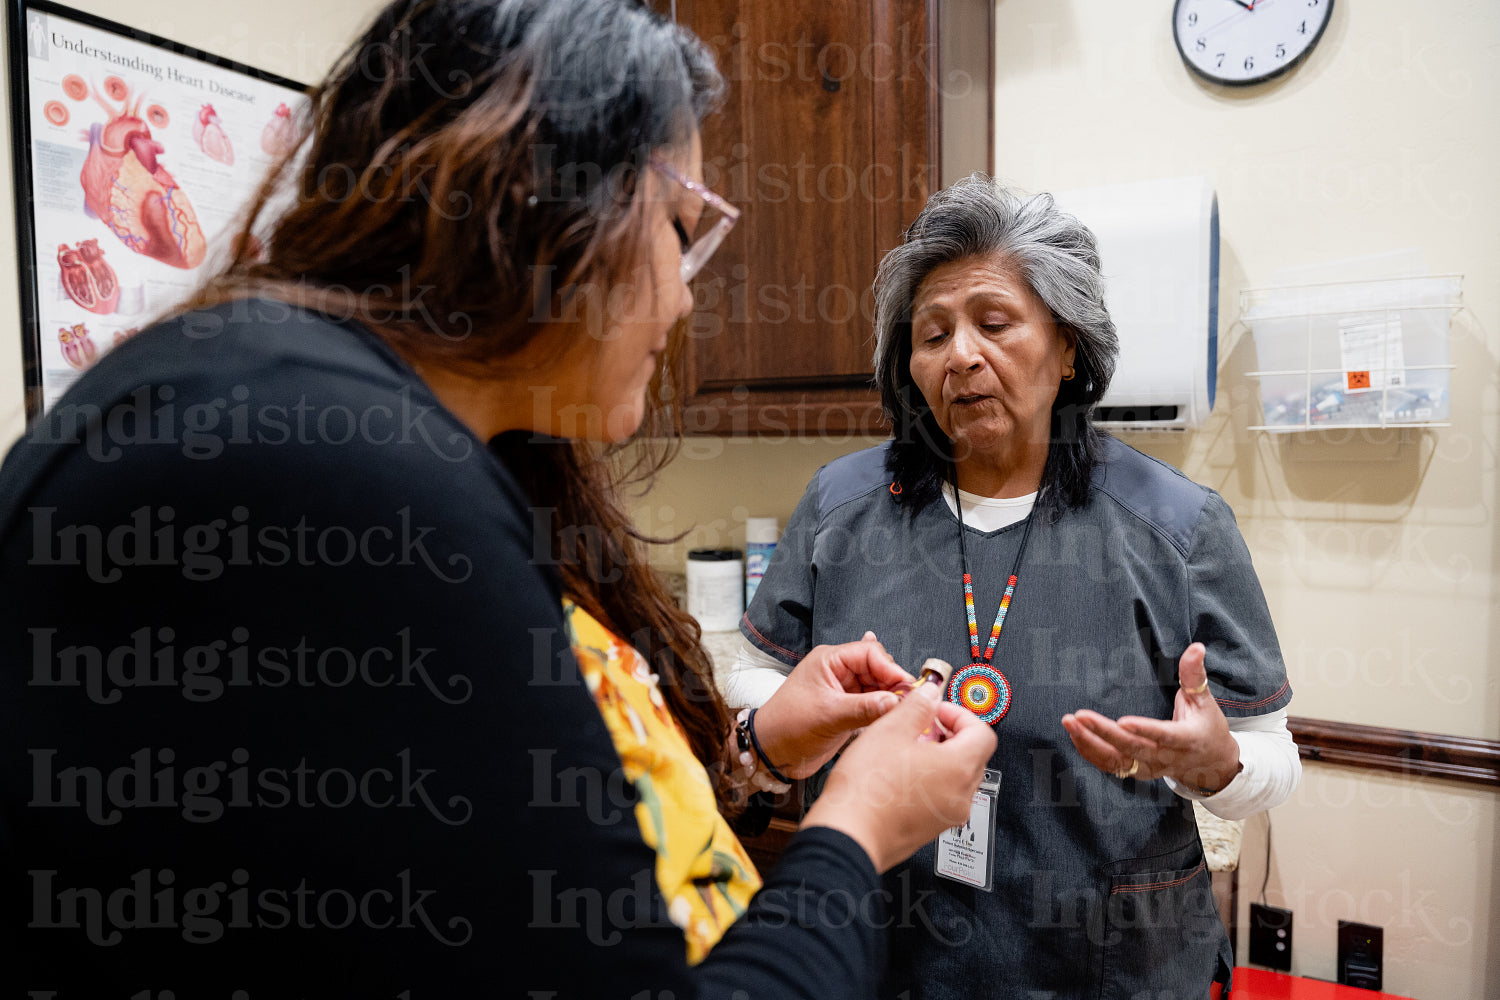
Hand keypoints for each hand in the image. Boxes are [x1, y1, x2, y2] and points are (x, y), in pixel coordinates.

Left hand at [750, 632, 912, 778]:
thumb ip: (865, 708)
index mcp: (829, 660)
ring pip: (879, 686)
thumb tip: (898, 701)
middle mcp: (838, 671)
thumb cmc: (788, 726)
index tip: (908, 688)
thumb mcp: (828, 716)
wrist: (772, 752)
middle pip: (878, 668)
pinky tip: (896, 713)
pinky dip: (885, 709)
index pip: (870, 653)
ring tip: (905, 711)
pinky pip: (874, 703)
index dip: (891, 668)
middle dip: (895, 683)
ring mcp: (844, 690)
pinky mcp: (848, 709)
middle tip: (910, 703)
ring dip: (892, 697)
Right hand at [802, 683, 996, 872]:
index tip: (937, 710)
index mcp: (959, 768)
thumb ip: (917, 705)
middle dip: (950, 735)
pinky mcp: (931, 829)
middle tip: (922, 726)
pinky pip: (942, 798)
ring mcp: (947, 816)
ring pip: (957, 778)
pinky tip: (899, 775)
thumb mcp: (890, 730)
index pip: (982, 732)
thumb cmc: (867, 790)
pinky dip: (930, 781)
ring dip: (939, 758)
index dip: (959, 714)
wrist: (849, 834)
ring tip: (906, 750)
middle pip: (973, 755)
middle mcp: (961, 795)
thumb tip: (931, 694)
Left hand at [1060, 643, 1241, 792]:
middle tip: (1080, 715)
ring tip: (1069, 723)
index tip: (1122, 721)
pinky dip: (1091, 752)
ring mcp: (1151, 768)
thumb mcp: (1205, 700)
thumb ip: (1194, 674)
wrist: (1212, 762)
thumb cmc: (1207, 725)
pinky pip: (1112, 766)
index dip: (1144, 729)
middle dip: (1104, 733)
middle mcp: (1168, 758)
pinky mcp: (1138, 772)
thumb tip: (1196, 647)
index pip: (1164, 735)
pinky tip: (1075, 735)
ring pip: (1118, 760)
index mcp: (1187, 739)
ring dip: (1091, 744)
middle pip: (1133, 748)